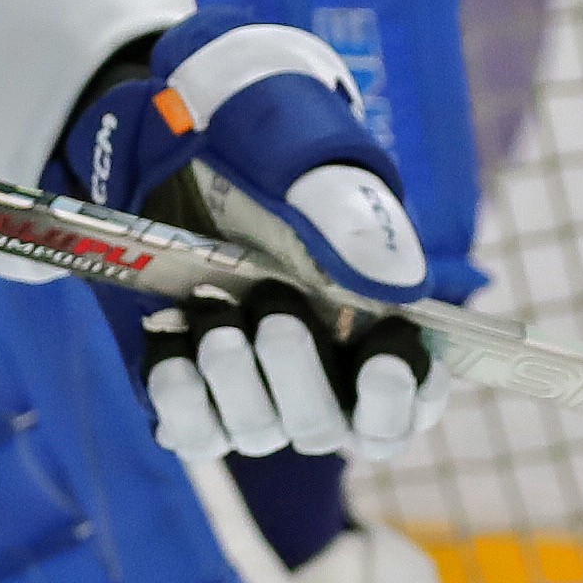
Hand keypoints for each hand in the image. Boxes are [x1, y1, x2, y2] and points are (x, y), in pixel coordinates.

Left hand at [50, 13, 434, 457]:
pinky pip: (194, 431)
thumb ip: (352, 216)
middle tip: (276, 310)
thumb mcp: (310, 168)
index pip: (412, 405)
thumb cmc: (269, 161)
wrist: (178, 151)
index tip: (386, 356)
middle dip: (301, 374)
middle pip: (329, 429)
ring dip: (237, 380)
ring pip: (262, 432)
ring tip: (212, 311)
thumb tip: (395, 281)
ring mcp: (257, 395)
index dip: (406, 398)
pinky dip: (182, 397)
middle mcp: (323, 379)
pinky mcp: (195, 396)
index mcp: (379, 331)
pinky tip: (170, 348)